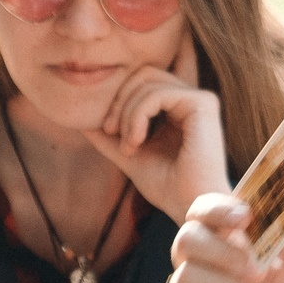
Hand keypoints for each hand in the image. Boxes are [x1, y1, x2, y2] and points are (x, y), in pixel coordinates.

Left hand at [81, 33, 228, 223]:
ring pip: (146, 80)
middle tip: (108, 132)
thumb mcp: (129, 155)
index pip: (146, 78)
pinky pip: (156, 93)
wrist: (190, 208)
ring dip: (126, 112)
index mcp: (179, 108)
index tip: (106, 128)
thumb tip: (81, 119)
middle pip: (142, 74)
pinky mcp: (202, 104)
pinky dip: (137, 115)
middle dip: (118, 100)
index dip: (121, 89)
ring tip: (126, 144)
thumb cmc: (167, 188)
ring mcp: (200, 99)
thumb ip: (109, 136)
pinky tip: (136, 141)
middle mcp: (193, 99)